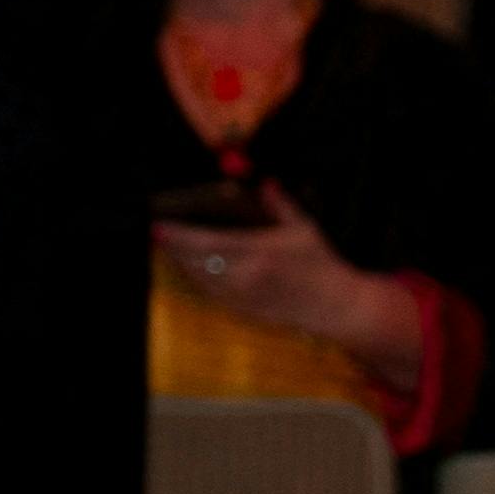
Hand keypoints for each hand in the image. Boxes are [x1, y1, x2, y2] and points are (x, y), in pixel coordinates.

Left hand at [155, 187, 374, 343]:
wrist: (336, 306)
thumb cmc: (321, 264)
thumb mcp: (303, 229)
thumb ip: (280, 205)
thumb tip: (263, 183)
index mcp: (260, 252)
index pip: (209, 243)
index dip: (180, 236)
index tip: (159, 225)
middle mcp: (247, 276)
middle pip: (196, 262)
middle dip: (173, 248)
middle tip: (158, 232)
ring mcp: (243, 297)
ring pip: (199, 280)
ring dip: (179, 264)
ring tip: (167, 247)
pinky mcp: (244, 311)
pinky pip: (209, 295)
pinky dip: (194, 280)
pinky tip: (186, 268)